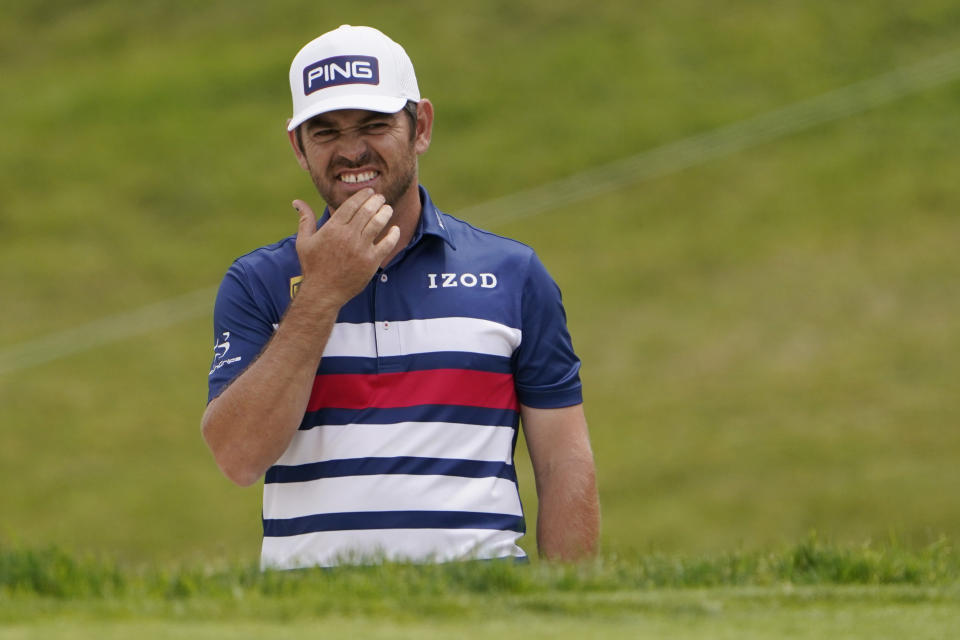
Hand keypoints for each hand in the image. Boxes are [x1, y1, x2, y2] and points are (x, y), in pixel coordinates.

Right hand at [292, 189, 399, 308]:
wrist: (323, 292)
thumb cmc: (313, 267)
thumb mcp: (303, 241)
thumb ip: (305, 219)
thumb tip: (296, 202)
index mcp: (333, 228)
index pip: (352, 205)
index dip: (363, 195)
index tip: (369, 192)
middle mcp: (348, 236)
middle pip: (367, 211)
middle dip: (376, 201)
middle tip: (380, 198)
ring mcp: (361, 248)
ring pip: (378, 223)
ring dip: (385, 213)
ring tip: (387, 209)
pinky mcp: (371, 261)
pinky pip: (387, 243)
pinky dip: (393, 234)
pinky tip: (395, 229)